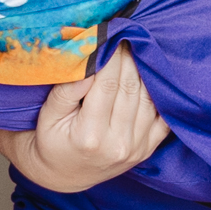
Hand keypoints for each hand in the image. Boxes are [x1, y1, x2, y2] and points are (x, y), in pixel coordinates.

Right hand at [13, 46, 167, 190]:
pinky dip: (158, 93)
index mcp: (90, 136)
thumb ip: (67, 89)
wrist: (64, 174)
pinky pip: (162, 116)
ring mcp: (136, 148)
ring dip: (143, 70)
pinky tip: (149, 75)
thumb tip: (89, 60)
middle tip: (123, 36)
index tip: (110, 34)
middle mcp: (118, 144)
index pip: (108, 83)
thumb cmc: (52, 140)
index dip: (112, 55)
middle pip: (131, 87)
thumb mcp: (48, 115)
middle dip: (128, 57)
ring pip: (148, 97)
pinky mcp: (147, 150)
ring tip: (134, 51)